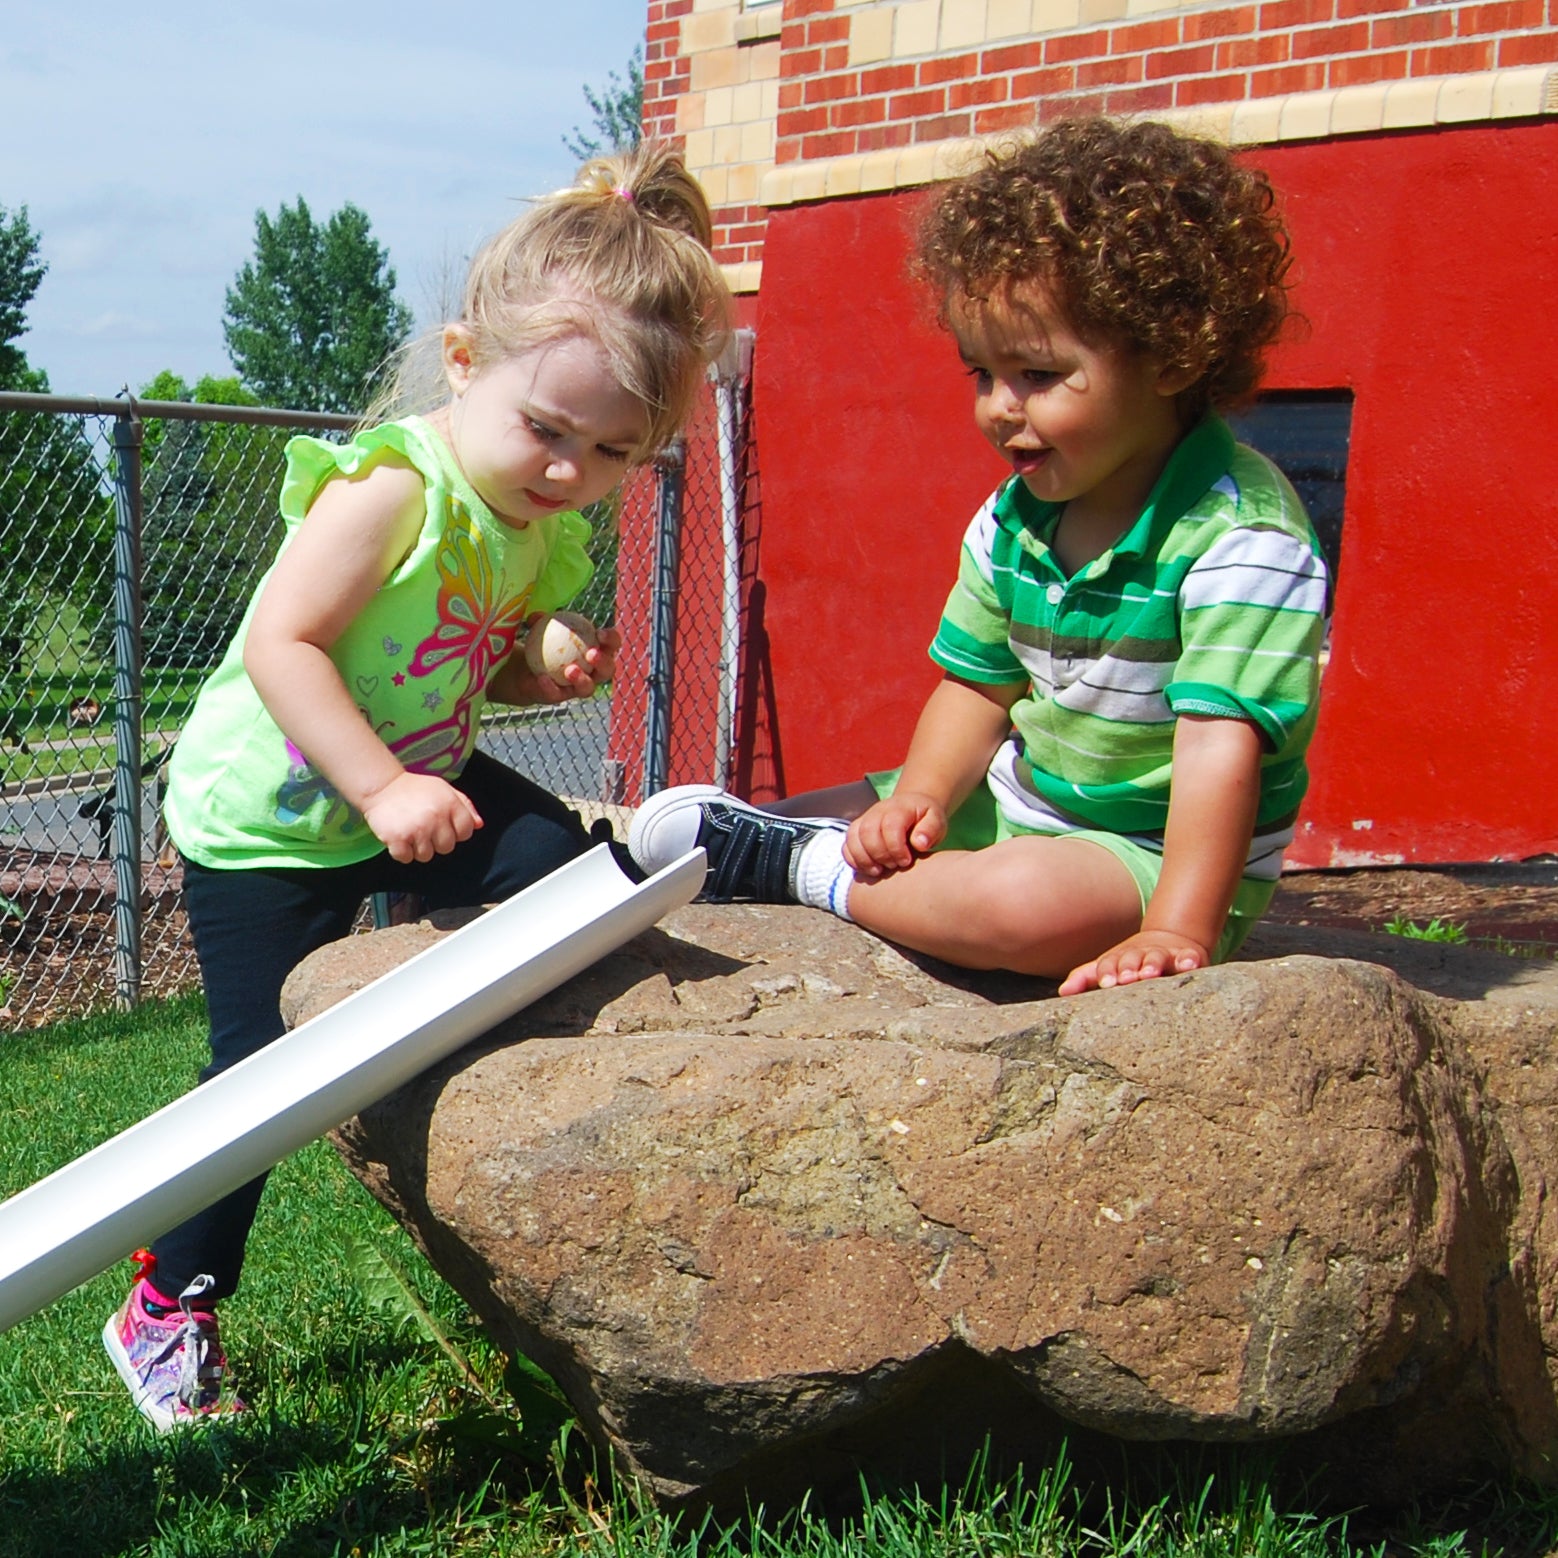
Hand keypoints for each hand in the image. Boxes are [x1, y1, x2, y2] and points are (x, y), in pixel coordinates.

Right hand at [361, 771, 482, 863]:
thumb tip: (479, 825)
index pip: (466, 832)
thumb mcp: (444, 789)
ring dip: (418, 848)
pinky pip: (406, 858)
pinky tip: (399, 837)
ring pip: (426, 856)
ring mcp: (416, 830)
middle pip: (447, 848)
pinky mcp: (397, 839)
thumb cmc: (415, 789)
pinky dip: (402, 852)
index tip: (443, 826)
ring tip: (410, 831)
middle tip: (424, 828)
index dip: (456, 832)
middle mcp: (436, 817)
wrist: (382, 786)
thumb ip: (465, 806)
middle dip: (436, 841)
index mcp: (450, 804)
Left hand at [511, 623, 621, 705]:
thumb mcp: (541, 629)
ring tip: (570, 670)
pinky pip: (558, 694)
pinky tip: (542, 678)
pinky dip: (550, 686)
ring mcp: (579, 688)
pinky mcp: (562, 698)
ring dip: (582, 680)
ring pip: (587, 688)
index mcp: (598, 651)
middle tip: (591, 653)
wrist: (525, 668)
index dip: (611, 640)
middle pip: (608, 670)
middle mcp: (594, 673)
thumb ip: (541, 622)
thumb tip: (537, 615)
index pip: (611, 645)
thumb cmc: (543, 642)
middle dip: (604, 662)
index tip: (599, 633)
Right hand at [844, 791, 946, 878]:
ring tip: (879, 871)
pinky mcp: (856, 831)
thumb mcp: (936, 820)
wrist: (912, 807)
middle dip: (880, 855)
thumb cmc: (925, 818)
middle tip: (894, 866)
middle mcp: (877, 811)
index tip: (907, 861)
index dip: (896, 848)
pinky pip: (846, 845)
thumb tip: (919, 843)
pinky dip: (853, 860)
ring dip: (864, 859)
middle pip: (867, 832)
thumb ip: (930, 830)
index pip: (890, 826)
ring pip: (853, 838)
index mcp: (898, 808)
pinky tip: (869, 869)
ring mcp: (864, 820)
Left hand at [1059, 929, 1211, 995]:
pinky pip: (1189, 958)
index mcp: (1119, 959)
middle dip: (1128, 968)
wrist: (1168, 940)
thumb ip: (1084, 978)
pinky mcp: (1187, 957)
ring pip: (1157, 957)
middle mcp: (1140, 955)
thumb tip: (1063, 992)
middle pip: (1132, 959)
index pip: (1109, 964)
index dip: (1107, 972)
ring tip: (1150, 973)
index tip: (1105, 982)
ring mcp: (1163, 955)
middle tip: (1127, 978)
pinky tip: (1189, 964)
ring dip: (1153, 964)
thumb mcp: (1108, 967)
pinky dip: (1189, 960)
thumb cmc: (1131, 962)